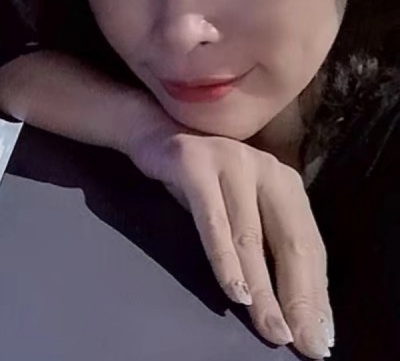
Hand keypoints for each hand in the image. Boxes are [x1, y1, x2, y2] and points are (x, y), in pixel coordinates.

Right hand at [126, 124, 333, 358]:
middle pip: (289, 241)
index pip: (309, 245)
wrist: (154, 132)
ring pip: (250, 235)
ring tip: (271, 328)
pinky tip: (235, 291)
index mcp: (284, 182)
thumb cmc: (201, 181)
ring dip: (263, 287)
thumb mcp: (240, 207)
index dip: (315, 294)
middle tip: (302, 343)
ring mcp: (231, 161)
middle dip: (297, 298)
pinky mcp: (195, 164)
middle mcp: (266, 168)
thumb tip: (290, 307)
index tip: (318, 339)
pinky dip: (225, 259)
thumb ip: (264, 241)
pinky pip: (213, 220)